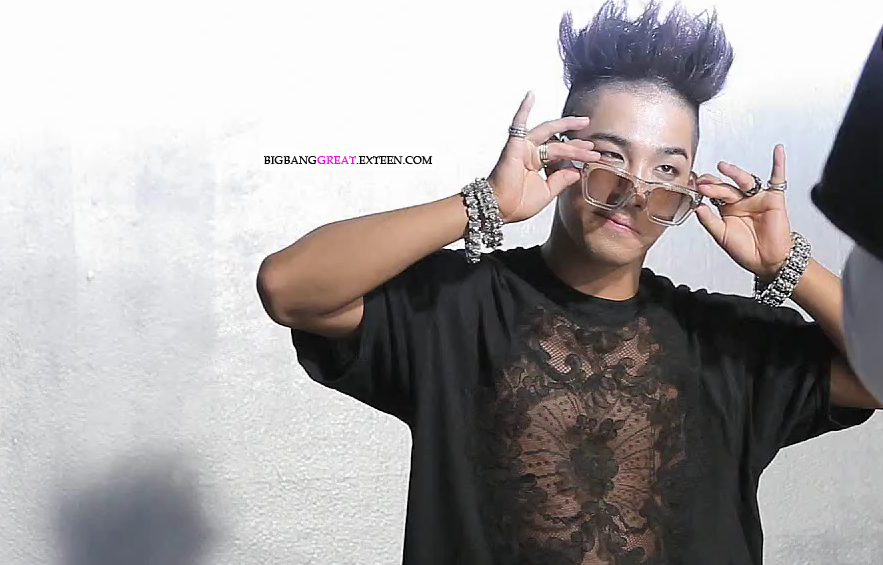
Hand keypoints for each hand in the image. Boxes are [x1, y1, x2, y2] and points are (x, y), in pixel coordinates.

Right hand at [488, 91, 600, 223]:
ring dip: (565, 125)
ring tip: (582, 121)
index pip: (560, 154)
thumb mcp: (547, 192)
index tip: (592, 155)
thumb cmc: (516, 203)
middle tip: (592, 143)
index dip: (576, 153)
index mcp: (536, 164)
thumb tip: (577, 171)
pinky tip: (531, 96)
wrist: (500, 208)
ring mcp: (523, 147)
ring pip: (548, 133)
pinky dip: (524, 109)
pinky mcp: (515, 145)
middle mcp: (530, 153)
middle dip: (576, 143)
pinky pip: (518, 123)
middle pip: (558, 142)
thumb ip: (561, 180)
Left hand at [693, 144, 792, 279]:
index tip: (694, 184)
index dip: (705, 188)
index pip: (714, 193)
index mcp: (727, 208)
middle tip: (703, 182)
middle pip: (727, 187)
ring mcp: (757, 198)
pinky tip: (777, 151)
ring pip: (745, 181)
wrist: (767, 262)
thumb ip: (709, 220)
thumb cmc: (746, 250)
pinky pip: (777, 179)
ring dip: (734, 173)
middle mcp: (741, 201)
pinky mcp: (774, 199)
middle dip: (715, 184)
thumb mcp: (721, 236)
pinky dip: (778, 164)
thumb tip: (696, 206)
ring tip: (723, 167)